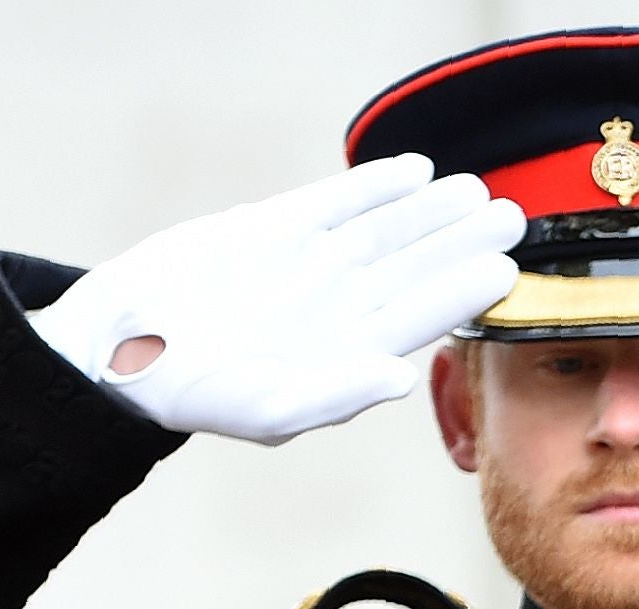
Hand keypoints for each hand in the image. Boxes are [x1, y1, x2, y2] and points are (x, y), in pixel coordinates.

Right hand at [27, 157, 524, 445]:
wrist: (125, 344)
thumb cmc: (199, 393)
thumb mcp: (272, 408)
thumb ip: (340, 393)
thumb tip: (401, 377)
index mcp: (348, 348)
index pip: (422, 315)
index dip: (464, 291)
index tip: (506, 269)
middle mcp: (337, 303)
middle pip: (414, 266)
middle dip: (462, 240)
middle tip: (513, 215)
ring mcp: (307, 262)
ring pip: (383, 229)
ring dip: (428, 209)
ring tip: (474, 188)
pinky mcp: (271, 228)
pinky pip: (332, 202)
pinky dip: (370, 185)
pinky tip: (412, 170)